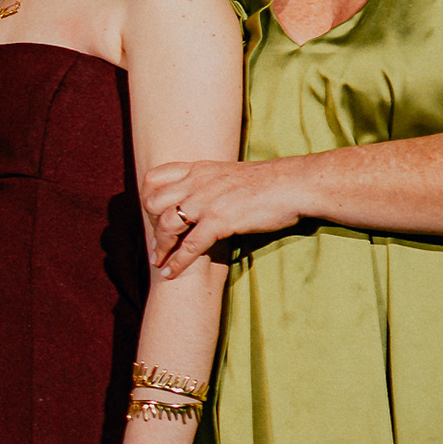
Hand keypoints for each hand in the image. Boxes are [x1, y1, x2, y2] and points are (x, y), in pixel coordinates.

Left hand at [141, 155, 306, 278]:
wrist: (295, 184)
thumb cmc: (269, 181)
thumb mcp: (229, 173)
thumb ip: (209, 181)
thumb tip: (200, 195)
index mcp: (198, 169)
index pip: (154, 178)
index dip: (147, 197)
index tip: (150, 214)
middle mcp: (197, 183)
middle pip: (153, 203)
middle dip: (150, 225)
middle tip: (156, 243)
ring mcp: (207, 202)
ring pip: (167, 225)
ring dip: (160, 247)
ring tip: (159, 261)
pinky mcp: (220, 221)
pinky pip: (189, 246)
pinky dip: (177, 263)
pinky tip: (171, 273)